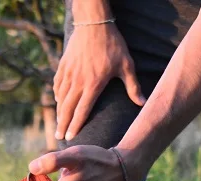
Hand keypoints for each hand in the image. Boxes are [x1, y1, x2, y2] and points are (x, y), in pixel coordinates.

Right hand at [54, 23, 144, 140]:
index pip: (82, 111)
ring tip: (58, 124)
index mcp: (93, 85)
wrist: (94, 23)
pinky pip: (57, 84)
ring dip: (58, 112)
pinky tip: (58, 100)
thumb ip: (133, 86)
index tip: (71, 138)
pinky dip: (57, 94)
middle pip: (67, 108)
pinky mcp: (64, 65)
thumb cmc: (113, 44)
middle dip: (62, 124)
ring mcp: (69, 73)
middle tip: (59, 137)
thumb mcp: (126, 65)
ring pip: (61, 97)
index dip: (76, 126)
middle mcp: (78, 82)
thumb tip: (143, 103)